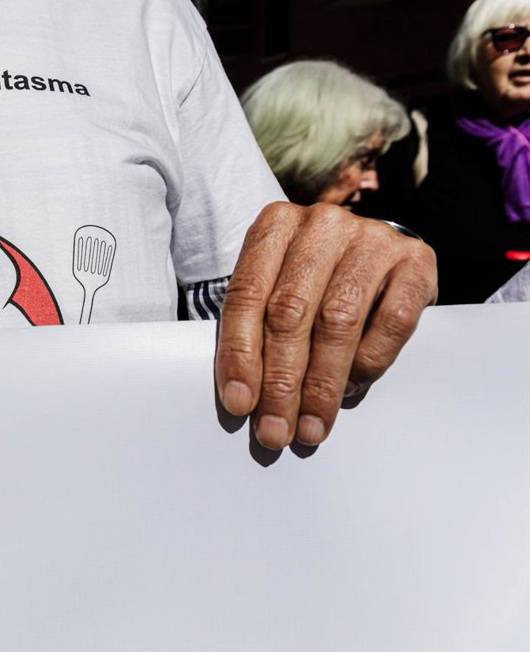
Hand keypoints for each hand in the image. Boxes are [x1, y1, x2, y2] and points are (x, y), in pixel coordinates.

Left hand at [215, 202, 436, 449]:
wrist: (379, 250)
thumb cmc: (314, 279)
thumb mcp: (276, 288)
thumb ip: (256, 327)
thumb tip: (244, 397)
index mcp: (275, 225)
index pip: (247, 294)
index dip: (240, 354)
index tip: (239, 403)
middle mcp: (322, 225)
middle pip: (291, 311)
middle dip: (281, 381)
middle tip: (276, 429)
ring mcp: (372, 238)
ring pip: (339, 320)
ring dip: (322, 383)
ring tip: (311, 425)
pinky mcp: (416, 260)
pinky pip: (392, 321)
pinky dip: (369, 362)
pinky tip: (353, 388)